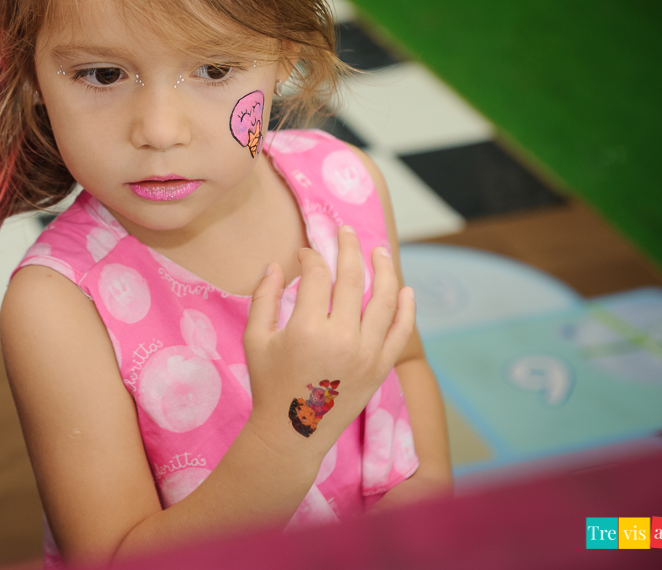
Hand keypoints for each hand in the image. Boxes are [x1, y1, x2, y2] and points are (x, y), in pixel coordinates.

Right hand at [243, 226, 414, 445]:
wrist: (295, 431)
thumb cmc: (269, 383)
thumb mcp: (255, 339)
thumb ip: (263, 298)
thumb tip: (275, 265)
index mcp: (307, 329)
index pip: (318, 276)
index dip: (311, 258)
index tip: (305, 254)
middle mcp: (343, 338)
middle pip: (352, 278)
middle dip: (349, 249)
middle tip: (346, 231)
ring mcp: (367, 353)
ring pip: (384, 300)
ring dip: (383, 269)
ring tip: (379, 251)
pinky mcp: (381, 368)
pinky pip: (401, 332)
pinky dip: (406, 308)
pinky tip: (405, 289)